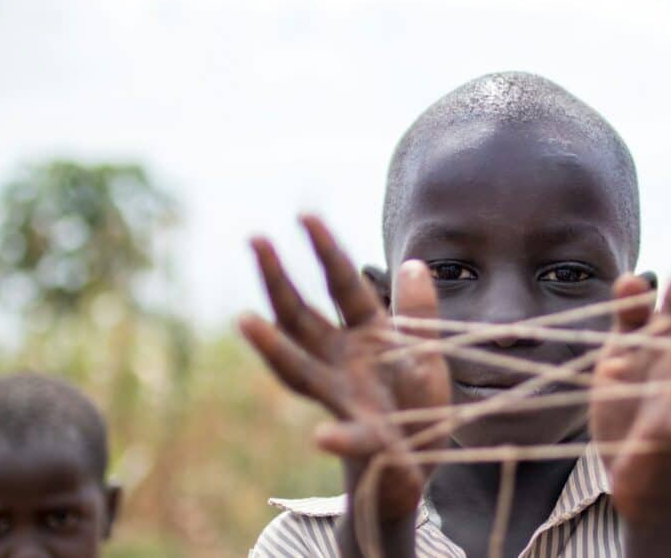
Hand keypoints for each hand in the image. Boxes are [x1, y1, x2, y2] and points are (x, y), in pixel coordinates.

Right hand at [238, 215, 449, 549]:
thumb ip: (418, 311)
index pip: (341, 285)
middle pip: (302, 317)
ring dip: (273, 348)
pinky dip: (337, 439)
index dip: (326, 250)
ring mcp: (344, 398)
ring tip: (245, 321)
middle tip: (256, 240)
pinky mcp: (364, 439)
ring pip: (300, 371)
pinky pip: (348, 438)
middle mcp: (341, 360)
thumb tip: (414, 263)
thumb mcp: (425, 348)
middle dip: (279, 280)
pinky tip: (321, 438)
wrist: (419, 456)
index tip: (304, 214)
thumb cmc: (416, 397)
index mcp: (363, 332)